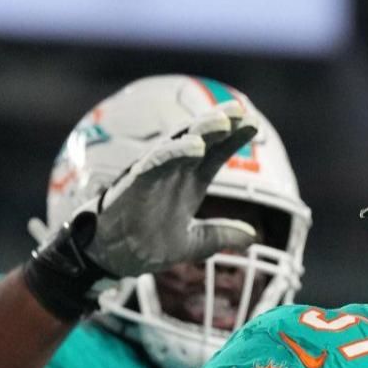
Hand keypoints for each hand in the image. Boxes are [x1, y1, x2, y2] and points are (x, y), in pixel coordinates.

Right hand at [24, 104, 258, 318]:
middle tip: (243, 110)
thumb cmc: (146, 244)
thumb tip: (252, 237)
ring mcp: (155, 173)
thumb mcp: (193, 244)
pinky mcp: (136, 181)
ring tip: (224, 122)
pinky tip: (195, 145)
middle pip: (201, 139)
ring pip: (180, 143)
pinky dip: (175, 152)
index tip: (255, 123)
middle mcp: (174, 171)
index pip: (215, 153)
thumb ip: (220, 236)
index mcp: (189, 182)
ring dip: (202, 130)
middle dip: (222, 123)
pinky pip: (156, 161)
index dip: (234, 138)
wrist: (112, 257)